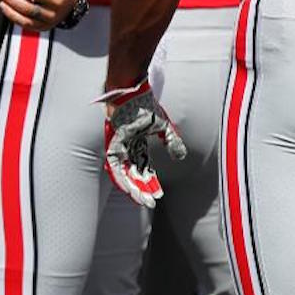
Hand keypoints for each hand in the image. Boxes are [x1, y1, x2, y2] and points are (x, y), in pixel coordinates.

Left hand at [97, 78, 186, 208]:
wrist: (132, 92)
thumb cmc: (144, 105)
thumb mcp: (163, 125)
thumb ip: (172, 140)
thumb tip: (181, 156)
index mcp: (139, 145)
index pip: (145, 169)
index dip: (152, 182)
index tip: (158, 195)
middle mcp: (129, 149)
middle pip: (135, 175)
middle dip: (143, 190)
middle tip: (151, 202)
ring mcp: (120, 147)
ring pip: (125, 173)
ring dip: (133, 187)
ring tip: (142, 199)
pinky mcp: (113, 144)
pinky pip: (114, 166)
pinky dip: (121, 177)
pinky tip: (128, 188)